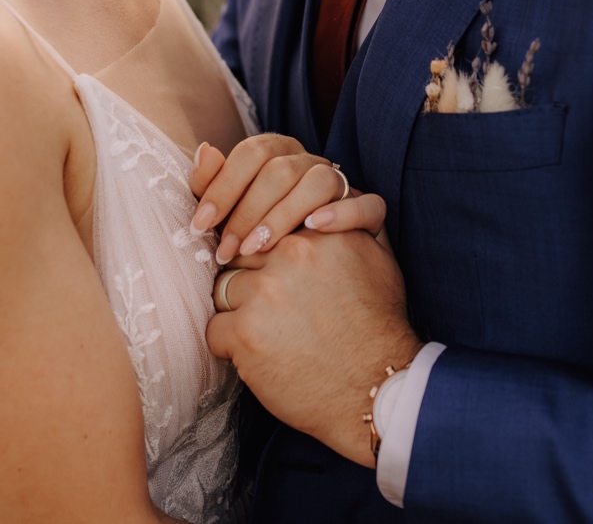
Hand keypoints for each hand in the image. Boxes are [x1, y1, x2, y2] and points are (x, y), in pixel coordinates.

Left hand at [190, 133, 387, 263]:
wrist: (332, 325)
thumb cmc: (273, 266)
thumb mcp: (242, 223)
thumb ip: (218, 188)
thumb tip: (204, 151)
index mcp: (283, 160)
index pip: (253, 152)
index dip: (223, 184)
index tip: (202, 223)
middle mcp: (313, 170)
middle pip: (280, 170)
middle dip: (246, 210)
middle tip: (227, 253)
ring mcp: (345, 192)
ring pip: (320, 182)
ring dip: (285, 214)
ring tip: (259, 250)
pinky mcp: (371, 222)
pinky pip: (369, 206)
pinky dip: (341, 213)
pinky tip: (315, 228)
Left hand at [206, 230, 422, 466]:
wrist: (377, 387)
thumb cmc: (379, 324)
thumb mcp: (377, 256)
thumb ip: (347, 220)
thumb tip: (317, 207)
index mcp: (316, 233)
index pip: (264, 226)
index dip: (265, 253)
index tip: (271, 274)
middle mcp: (289, 256)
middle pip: (240, 254)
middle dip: (249, 280)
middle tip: (271, 310)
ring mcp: (264, 294)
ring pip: (223, 290)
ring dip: (238, 312)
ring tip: (268, 335)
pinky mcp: (245, 333)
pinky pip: (214, 329)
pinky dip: (230, 345)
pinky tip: (259, 356)